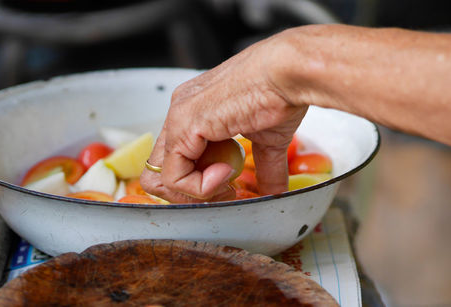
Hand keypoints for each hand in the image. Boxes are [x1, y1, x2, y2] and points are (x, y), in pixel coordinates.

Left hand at [140, 31, 307, 202]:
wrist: (289, 75)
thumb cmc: (281, 93)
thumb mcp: (268, 141)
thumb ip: (264, 168)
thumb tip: (273, 191)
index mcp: (196, 112)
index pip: (176, 159)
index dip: (197, 182)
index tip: (229, 186)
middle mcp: (181, 112)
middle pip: (160, 172)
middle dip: (192, 193)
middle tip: (225, 192)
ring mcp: (178, 117)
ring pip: (160, 178)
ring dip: (197, 192)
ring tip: (228, 183)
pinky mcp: (184, 125)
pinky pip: (174, 176)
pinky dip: (200, 187)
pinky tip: (225, 174)